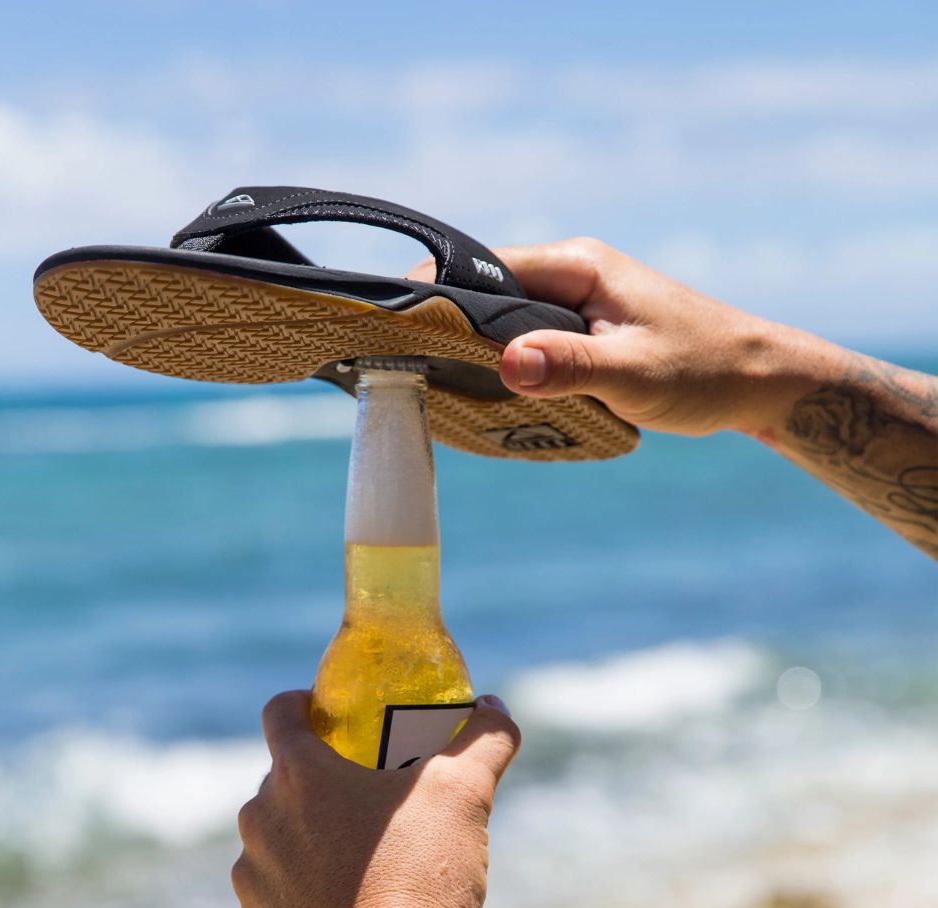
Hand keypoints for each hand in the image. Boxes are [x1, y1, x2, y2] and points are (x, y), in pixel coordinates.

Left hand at [232, 691, 520, 907]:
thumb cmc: (424, 876)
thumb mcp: (466, 792)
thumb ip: (484, 739)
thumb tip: (496, 706)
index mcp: (297, 776)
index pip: (280, 713)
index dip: (304, 703)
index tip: (332, 714)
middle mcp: (260, 822)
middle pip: (280, 781)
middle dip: (316, 780)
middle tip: (366, 792)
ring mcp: (254, 882)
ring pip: (274, 841)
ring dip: (304, 839)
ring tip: (359, 857)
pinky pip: (275, 899)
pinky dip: (301, 896)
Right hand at [410, 237, 816, 436]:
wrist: (755, 380)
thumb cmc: (702, 370)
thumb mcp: (635, 373)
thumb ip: (570, 366)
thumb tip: (507, 363)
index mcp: (576, 266)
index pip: (484, 267)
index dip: (436, 293)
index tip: (397, 329)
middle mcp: (570, 274)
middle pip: (485, 292)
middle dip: (448, 326)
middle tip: (411, 370)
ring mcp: (575, 303)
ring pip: (503, 320)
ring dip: (476, 350)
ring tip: (437, 387)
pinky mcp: (582, 331)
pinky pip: (526, 340)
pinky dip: (504, 364)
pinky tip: (488, 396)